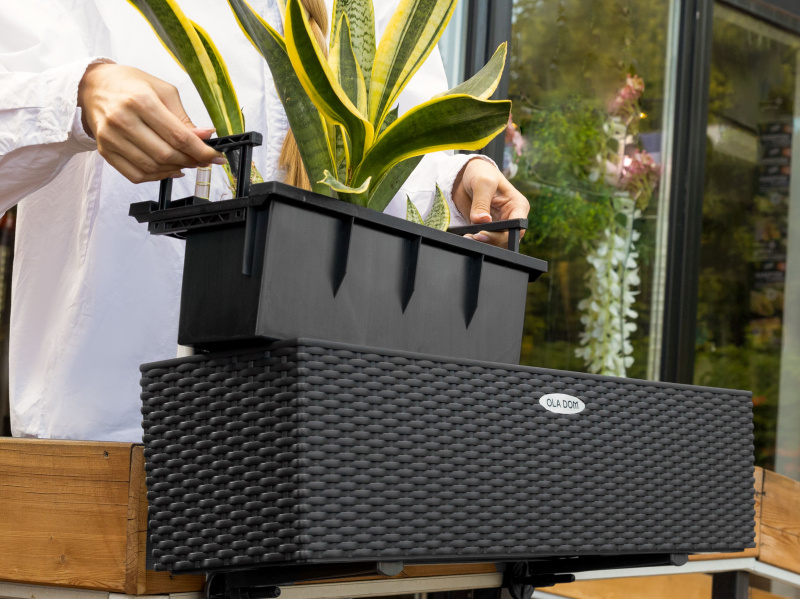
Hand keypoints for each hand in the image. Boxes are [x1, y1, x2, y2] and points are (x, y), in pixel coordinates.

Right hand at [77, 63, 225, 183]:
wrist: (93, 87)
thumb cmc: (130, 85)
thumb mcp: (163, 91)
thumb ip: (184, 118)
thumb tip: (206, 136)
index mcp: (140, 100)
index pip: (178, 136)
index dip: (201, 151)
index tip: (216, 157)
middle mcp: (122, 120)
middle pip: (166, 154)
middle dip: (191, 161)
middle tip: (203, 159)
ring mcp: (111, 138)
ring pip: (152, 168)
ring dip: (176, 169)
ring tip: (187, 162)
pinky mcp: (105, 151)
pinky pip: (136, 175)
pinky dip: (157, 177)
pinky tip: (169, 169)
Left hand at [452, 158, 529, 246]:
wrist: (466, 176)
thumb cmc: (481, 173)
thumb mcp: (483, 182)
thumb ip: (481, 202)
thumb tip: (482, 221)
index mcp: (518, 206)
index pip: (518, 227)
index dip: (503, 234)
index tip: (484, 232)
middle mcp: (511, 218)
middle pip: (507, 238)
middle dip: (491, 240)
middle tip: (475, 235)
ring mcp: (499, 225)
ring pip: (496, 243)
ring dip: (483, 242)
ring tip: (468, 236)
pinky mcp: (487, 229)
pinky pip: (484, 240)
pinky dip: (476, 241)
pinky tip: (467, 236)